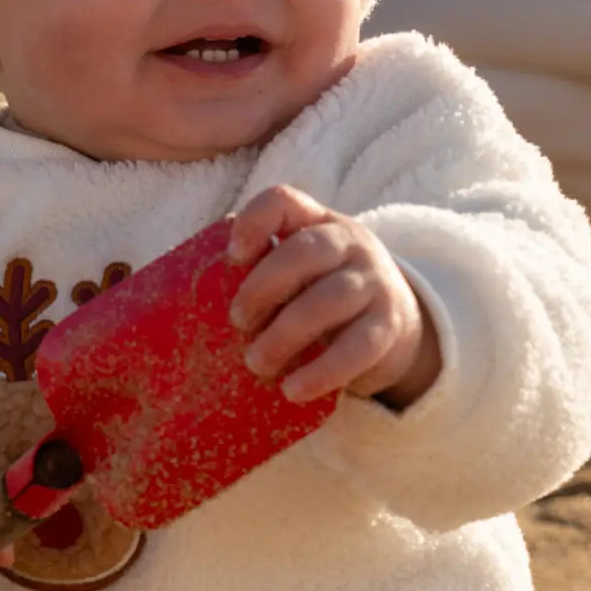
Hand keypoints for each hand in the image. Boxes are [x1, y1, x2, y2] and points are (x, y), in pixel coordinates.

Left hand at [228, 185, 440, 405]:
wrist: (394, 324)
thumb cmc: (321, 295)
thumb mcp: (299, 272)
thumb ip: (263, 270)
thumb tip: (196, 297)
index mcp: (317, 222)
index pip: (285, 201)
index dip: (254, 222)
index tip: (232, 256)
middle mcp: (351, 244)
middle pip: (307, 251)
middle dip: (264, 287)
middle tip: (238, 322)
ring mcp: (374, 282)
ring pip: (331, 300)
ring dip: (286, 335)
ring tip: (256, 364)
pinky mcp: (389, 326)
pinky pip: (357, 348)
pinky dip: (322, 371)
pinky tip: (293, 390)